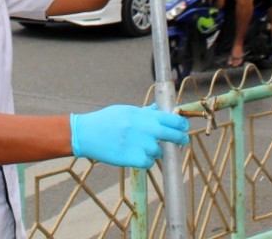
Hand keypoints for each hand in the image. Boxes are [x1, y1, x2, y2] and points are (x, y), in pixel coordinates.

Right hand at [70, 104, 189, 168]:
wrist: (87, 133)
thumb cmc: (106, 120)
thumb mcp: (126, 111)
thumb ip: (145, 112)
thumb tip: (159, 109)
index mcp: (142, 115)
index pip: (171, 118)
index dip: (181, 123)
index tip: (183, 126)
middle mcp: (144, 128)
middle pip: (172, 135)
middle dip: (180, 138)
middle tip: (182, 140)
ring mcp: (139, 144)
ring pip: (159, 151)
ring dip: (155, 151)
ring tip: (143, 147)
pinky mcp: (133, 158)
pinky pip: (149, 162)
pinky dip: (146, 161)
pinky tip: (137, 156)